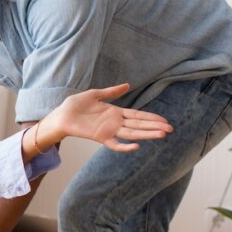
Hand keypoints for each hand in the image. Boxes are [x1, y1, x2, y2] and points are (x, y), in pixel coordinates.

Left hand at [43, 83, 171, 151]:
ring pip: (132, 134)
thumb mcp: (95, 94)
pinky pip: (115, 145)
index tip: (165, 120)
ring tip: (161, 135)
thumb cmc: (75, 105)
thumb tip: (127, 85)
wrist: (61, 115)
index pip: (138, 115)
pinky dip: (125, 147)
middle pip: (139, 125)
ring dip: (146, 135)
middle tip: (170, 129)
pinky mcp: (100, 138)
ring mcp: (109, 131)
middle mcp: (115, 123)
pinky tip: (136, 146)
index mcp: (115, 113)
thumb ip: (112, 92)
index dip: (151, 118)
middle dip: (154, 127)